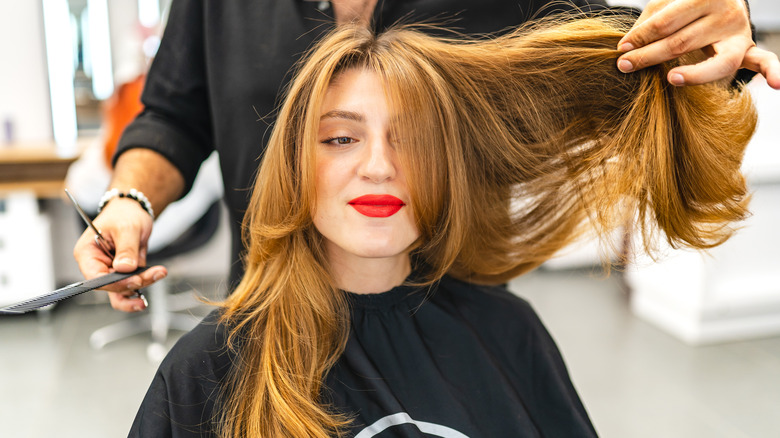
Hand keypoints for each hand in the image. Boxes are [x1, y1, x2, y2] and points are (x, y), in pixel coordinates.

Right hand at [73, 198, 166, 311]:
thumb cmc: (124, 214)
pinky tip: (156, 275)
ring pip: (124, 288)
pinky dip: (146, 279)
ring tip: (158, 273)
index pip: (95, 277)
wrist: (133, 210)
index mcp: (87, 253)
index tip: (135, 280)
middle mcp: (96, 264)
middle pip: (111, 285)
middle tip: (153, 275)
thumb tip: (124, 269)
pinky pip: (133, 282)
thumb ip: (126, 249)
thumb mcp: (127, 228)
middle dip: (133, 283)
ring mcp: (110, 269)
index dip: (115, 283)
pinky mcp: (124, 271)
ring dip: (142, 283)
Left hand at [616, 0, 779, 88]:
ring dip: (693, 74)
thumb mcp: (667, 6)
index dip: (641, 36)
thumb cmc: (685, 8)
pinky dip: (774, 72)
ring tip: (671, 79)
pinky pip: (763, 60)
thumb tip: (627, 45)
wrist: (719, 2)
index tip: (620, 49)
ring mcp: (739, 33)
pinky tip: (778, 84)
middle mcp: (725, 13)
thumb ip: (649, 23)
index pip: (667, 21)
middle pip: (683, 41)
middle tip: (625, 66)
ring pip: (717, 61)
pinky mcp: (748, 50)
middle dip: (650, 55)